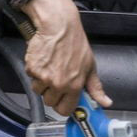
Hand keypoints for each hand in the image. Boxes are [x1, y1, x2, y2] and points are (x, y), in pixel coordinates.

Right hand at [20, 0, 111, 115]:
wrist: (58, 25)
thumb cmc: (75, 43)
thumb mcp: (90, 66)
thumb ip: (95, 88)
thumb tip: (105, 102)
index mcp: (74, 86)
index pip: (65, 110)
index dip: (63, 106)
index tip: (63, 100)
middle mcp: (58, 84)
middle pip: (49, 102)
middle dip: (52, 94)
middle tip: (56, 80)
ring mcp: (44, 77)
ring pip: (39, 91)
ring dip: (42, 83)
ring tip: (49, 69)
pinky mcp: (32, 69)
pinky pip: (31, 78)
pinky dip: (35, 72)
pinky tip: (43, 62)